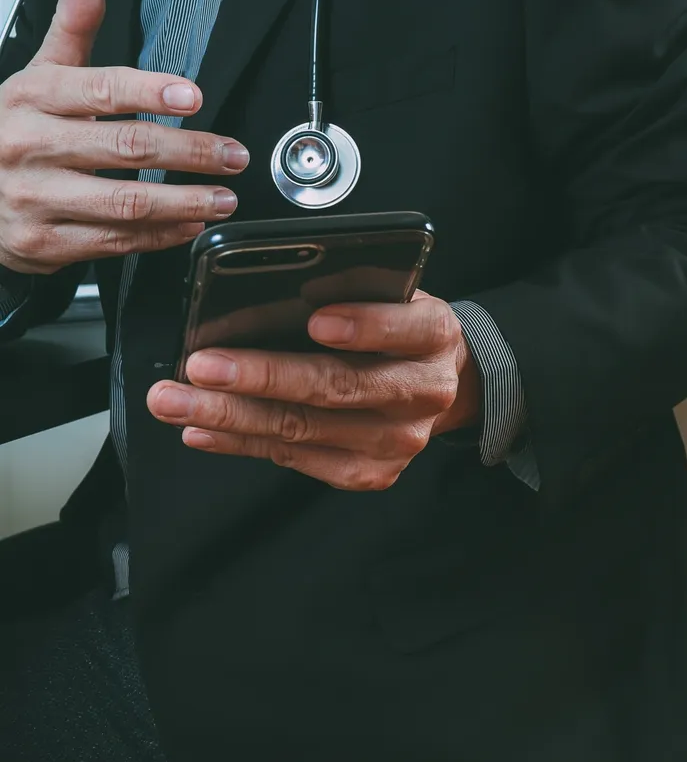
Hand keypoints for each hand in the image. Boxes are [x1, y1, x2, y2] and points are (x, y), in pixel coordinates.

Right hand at [0, 0, 248, 274]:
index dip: (150, 92)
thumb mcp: (37, 74)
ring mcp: (35, 197)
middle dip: (190, 152)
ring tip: (224, 196)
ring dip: (185, 201)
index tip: (194, 96)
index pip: (98, 89)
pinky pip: (113, 240)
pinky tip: (190, 225)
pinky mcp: (42, 240)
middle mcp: (30, 146)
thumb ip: (73, 26)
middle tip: (231, 154)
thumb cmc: (10, 130)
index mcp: (31, 98)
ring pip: (124, 201)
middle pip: (124, 147)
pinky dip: (159, 235)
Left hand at [146, 291, 481, 490]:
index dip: (364, 326)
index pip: (405, 329)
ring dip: (231, 415)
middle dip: (262, 376)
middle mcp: (424, 391)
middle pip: (338, 386)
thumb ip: (351, 289)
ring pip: (305, 428)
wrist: (436, 383)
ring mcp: (398, 440)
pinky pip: (296, 460)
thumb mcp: (390, 293)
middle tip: (202, 366)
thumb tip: (270, 291)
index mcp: (434, 335)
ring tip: (175, 400)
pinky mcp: (371, 473)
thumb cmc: (398, 329)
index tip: (316, 321)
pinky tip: (203, 430)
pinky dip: (241, 443)